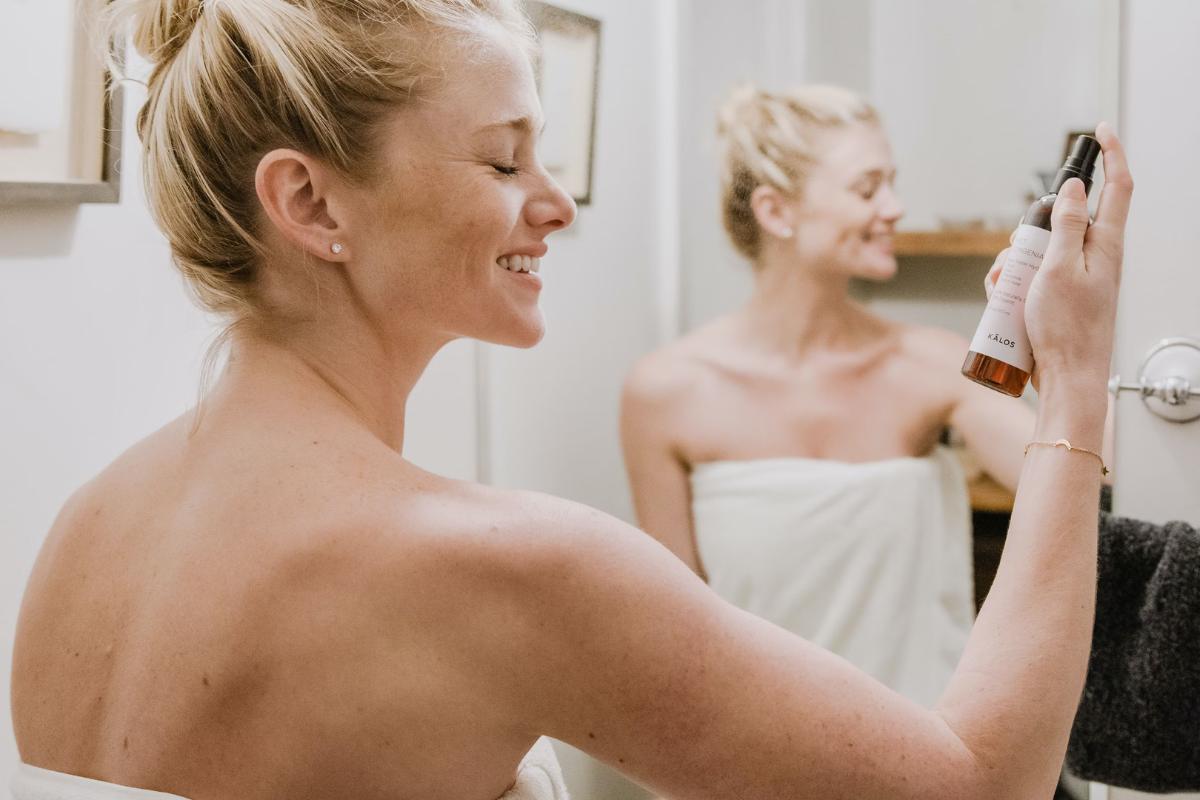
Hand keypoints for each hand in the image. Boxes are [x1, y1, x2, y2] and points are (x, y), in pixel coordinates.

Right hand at [987, 123, 1132, 392]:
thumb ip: (1070, 225)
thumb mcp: (1061, 269)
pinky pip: (1030, 277)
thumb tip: (1076, 188)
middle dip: (1029, 230)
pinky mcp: (1056, 297)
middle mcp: (1094, 258)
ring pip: (1038, 250)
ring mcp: (1075, 278)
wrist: (1067, 378)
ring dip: (1014, 262)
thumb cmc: (1068, 330)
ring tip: (1005, 286)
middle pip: (1061, 221)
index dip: (1111, 154)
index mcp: (1106, 245)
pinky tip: (1003, 298)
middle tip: (1018, 253)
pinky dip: (1013, 283)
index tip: (1098, 131)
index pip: (1118, 187)